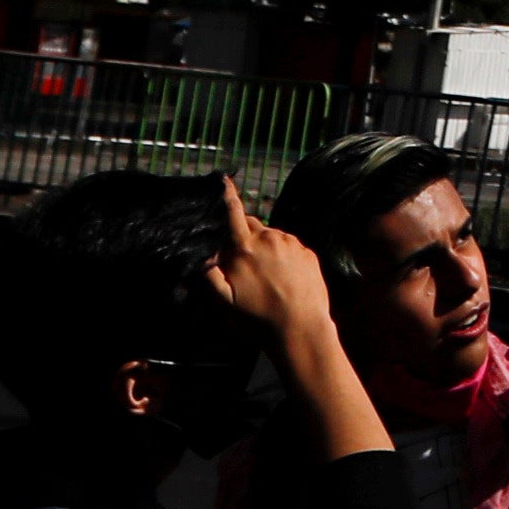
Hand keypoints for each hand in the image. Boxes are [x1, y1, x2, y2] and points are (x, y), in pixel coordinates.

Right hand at [209, 180, 335, 345]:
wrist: (301, 331)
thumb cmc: (257, 319)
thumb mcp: (223, 302)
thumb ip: (207, 274)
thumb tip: (201, 252)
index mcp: (246, 247)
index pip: (233, 212)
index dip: (226, 194)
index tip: (223, 178)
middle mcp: (270, 238)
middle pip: (250, 225)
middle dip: (241, 236)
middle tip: (240, 264)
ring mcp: (292, 244)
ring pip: (270, 237)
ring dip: (263, 248)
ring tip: (264, 277)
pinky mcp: (308, 253)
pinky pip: (289, 247)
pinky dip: (282, 256)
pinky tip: (281, 279)